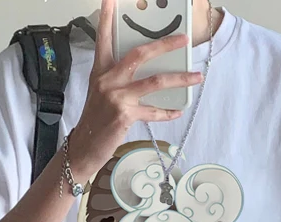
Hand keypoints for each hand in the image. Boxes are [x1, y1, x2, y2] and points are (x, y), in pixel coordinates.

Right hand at [68, 0, 202, 179]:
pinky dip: (167, 112)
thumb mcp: (101, 92)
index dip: (106, 17)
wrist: (84, 147)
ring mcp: (116, 97)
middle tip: (183, 38)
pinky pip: (153, 111)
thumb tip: (144, 71)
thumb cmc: (95, 120)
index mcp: (101, 71)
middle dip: (165, 44)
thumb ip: (118, 78)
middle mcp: (108, 80)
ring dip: (179, 79)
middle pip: (140, 54)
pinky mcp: (124, 115)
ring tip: (196, 77)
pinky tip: (177, 110)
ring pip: (154, 81)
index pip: (104, 38)